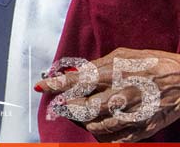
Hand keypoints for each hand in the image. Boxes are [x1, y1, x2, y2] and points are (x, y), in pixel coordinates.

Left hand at [38, 48, 179, 141]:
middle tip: (61, 106)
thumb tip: (76, 73)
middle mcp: (123, 93)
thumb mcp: (124, 55)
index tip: (42, 87)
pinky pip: (118, 138)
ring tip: (81, 115)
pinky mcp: (144, 127)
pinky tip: (99, 128)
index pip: (79, 80)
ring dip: (84, 122)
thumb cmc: (152, 63)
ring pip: (99, 125)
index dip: (58, 84)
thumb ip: (98, 65)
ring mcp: (134, 112)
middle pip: (86, 106)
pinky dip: (104, 136)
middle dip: (68, 107)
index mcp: (116, 72)